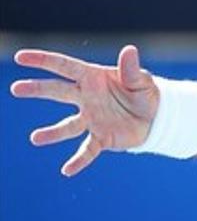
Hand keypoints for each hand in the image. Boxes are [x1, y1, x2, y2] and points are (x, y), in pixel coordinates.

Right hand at [10, 45, 159, 175]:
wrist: (157, 117)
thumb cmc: (145, 93)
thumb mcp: (141, 80)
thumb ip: (132, 69)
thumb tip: (129, 49)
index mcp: (93, 78)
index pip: (64, 67)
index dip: (42, 61)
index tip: (20, 57)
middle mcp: (86, 98)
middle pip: (57, 91)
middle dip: (37, 89)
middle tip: (15, 88)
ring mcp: (91, 119)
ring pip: (68, 126)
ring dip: (52, 133)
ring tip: (35, 138)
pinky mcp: (101, 139)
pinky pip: (87, 151)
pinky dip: (78, 161)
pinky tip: (67, 170)